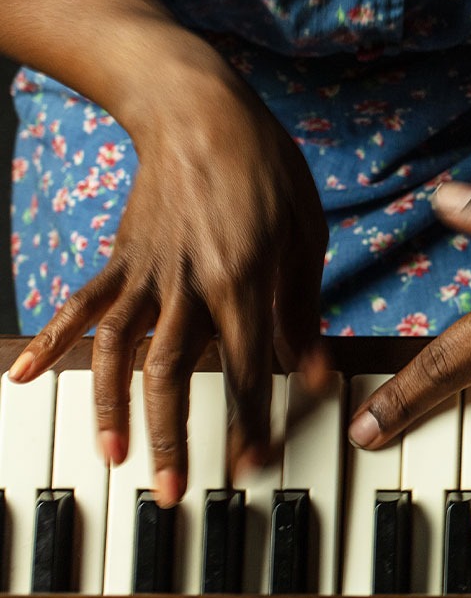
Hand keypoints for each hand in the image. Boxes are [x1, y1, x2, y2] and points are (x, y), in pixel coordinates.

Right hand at [9, 55, 329, 500]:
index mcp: (241, 277)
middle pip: (174, 372)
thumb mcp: (305, 234)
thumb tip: (314, 371)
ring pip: (120, 350)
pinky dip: (50, 340)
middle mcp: (186, 281)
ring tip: (112, 458)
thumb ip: (302, 308)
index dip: (249, 422)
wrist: (198, 106)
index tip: (252, 465)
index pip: (247, 368)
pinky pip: (81, 305)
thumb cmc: (264, 168)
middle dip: (173, 437)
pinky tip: (26, 376)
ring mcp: (145, 270)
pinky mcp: (121, 257)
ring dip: (113, 409)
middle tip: (175, 491)